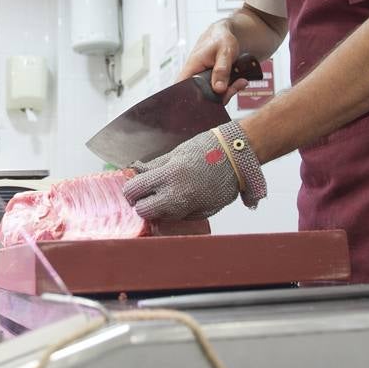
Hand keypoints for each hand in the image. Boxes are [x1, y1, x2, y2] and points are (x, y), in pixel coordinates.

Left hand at [123, 122, 266, 220]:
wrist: (237, 155)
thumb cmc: (207, 149)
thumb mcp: (175, 153)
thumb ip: (153, 166)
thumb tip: (134, 173)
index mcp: (170, 174)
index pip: (134, 191)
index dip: (131, 190)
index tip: (134, 188)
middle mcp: (179, 195)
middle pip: (144, 211)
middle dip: (142, 204)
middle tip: (147, 195)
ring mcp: (191, 207)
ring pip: (163, 218)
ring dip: (161, 209)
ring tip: (169, 193)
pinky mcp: (202, 214)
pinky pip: (181, 218)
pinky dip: (179, 210)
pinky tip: (186, 195)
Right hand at [179, 21, 247, 102]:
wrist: (224, 35)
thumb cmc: (221, 39)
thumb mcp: (225, 52)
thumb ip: (222, 70)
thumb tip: (218, 89)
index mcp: (191, 67)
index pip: (181, 89)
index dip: (190, 99)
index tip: (209, 102)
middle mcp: (194, 76)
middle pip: (200, 96)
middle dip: (219, 97)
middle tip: (233, 89)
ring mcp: (203, 81)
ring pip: (212, 95)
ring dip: (227, 92)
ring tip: (240, 82)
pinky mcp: (211, 83)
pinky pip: (218, 92)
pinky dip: (229, 89)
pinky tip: (239, 82)